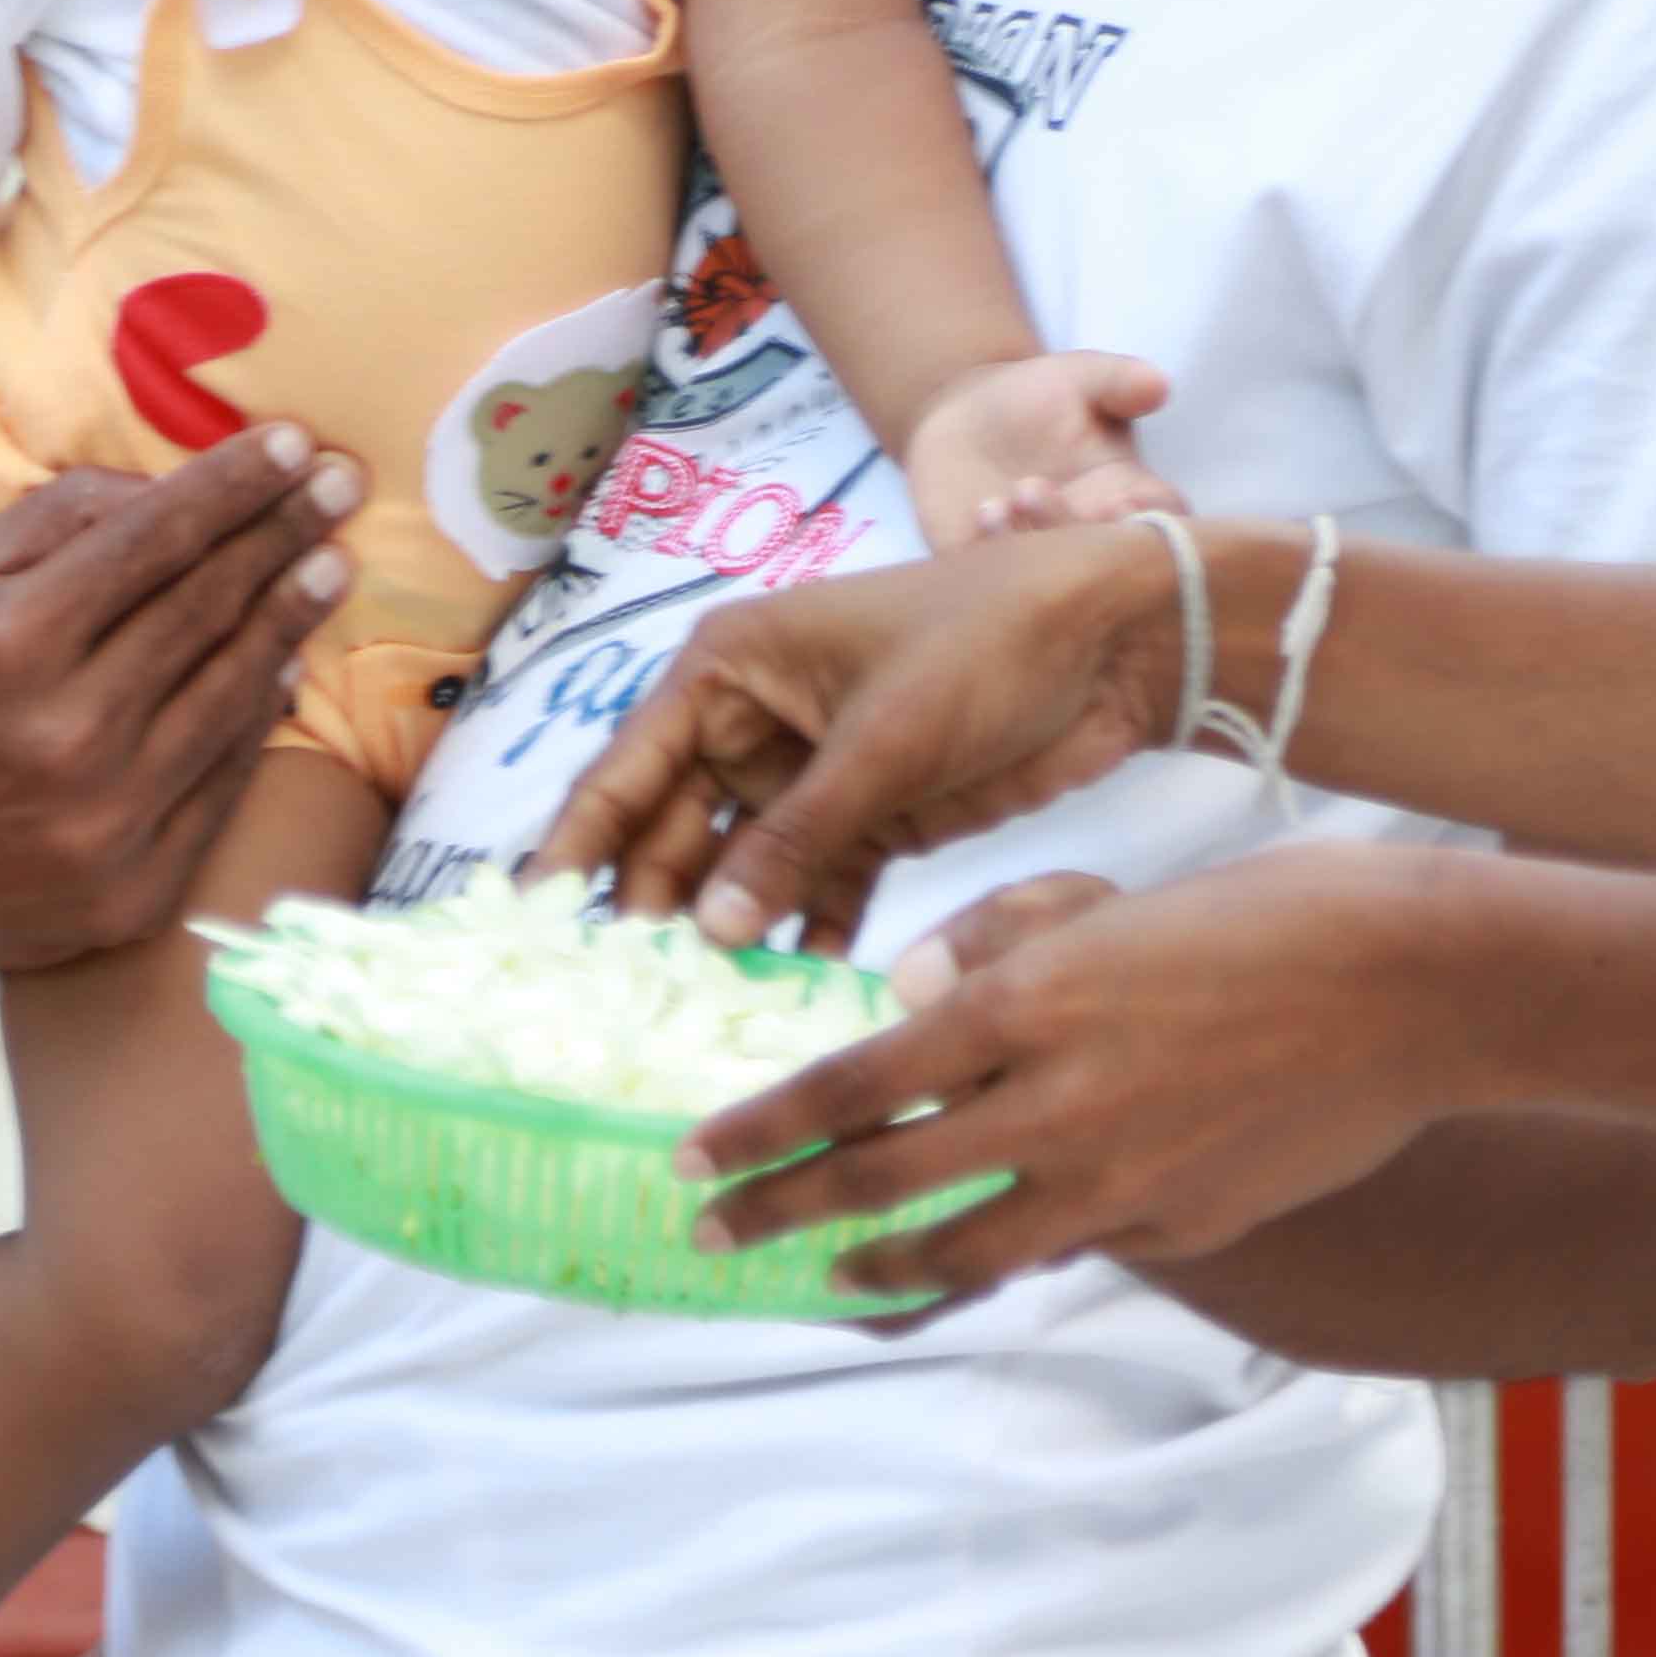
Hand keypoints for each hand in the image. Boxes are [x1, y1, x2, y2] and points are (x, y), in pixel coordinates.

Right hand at [0, 428, 362, 977]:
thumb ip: (51, 525)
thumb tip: (162, 489)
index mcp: (7, 644)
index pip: (153, 540)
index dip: (232, 486)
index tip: (292, 443)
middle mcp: (66, 731)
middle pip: (206, 607)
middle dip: (284, 533)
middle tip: (344, 484)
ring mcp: (110, 819)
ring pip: (233, 690)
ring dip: (294, 616)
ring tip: (334, 563)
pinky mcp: (138, 887)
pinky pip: (226, 779)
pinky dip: (260, 714)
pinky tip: (286, 663)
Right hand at [531, 523, 1196, 950]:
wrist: (1120, 639)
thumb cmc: (988, 642)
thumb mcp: (884, 736)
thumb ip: (796, 834)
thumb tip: (710, 930)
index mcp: (731, 669)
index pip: (629, 769)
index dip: (578, 845)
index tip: (535, 923)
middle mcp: (757, 723)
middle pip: (675, 832)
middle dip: (650, 909)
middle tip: (618, 999)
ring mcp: (816, 777)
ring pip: (743, 872)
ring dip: (725, 937)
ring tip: (691, 1017)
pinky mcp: (877, 820)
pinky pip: (816, 890)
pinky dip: (803, 938)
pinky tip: (784, 999)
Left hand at [676, 841, 1485, 1315]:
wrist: (1413, 988)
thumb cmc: (1264, 914)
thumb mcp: (1111, 897)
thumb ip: (994, 942)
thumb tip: (904, 1005)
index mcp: (1029, 1005)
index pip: (855, 1085)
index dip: (764, 1131)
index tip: (695, 1158)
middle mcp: (1056, 1107)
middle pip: (882, 1184)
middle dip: (782, 1215)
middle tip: (717, 1234)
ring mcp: (1119, 1182)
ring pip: (966, 1252)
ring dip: (885, 1271)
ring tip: (839, 1280)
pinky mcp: (1181, 1225)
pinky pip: (1071, 1244)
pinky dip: (1017, 1249)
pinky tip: (993, 1245)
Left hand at [899, 350, 1178, 550]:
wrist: (963, 420)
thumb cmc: (1035, 398)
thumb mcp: (1079, 378)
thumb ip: (1119, 381)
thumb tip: (1158, 384)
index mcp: (1128, 494)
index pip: (1162, 520)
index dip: (1152, 520)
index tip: (1127, 501)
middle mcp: (1092, 535)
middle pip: (1109, 558)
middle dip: (1086, 534)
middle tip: (1054, 493)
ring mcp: (1043, 559)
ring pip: (1053, 575)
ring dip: (1039, 537)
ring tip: (1013, 495)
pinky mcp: (992, 570)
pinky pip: (997, 580)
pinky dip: (995, 550)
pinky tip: (986, 509)